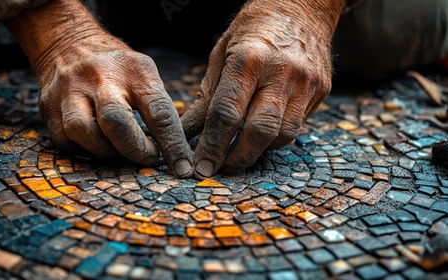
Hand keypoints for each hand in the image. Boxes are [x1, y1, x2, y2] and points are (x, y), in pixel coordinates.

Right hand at [4, 0, 193, 177]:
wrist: (69, 42)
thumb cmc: (117, 68)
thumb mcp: (143, 73)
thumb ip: (157, 106)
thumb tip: (175, 151)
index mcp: (134, 71)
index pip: (159, 112)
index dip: (174, 145)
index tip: (183, 169)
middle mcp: (100, 78)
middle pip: (116, 122)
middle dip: (135, 149)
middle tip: (148, 157)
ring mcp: (70, 90)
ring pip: (83, 132)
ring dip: (106, 151)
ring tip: (118, 149)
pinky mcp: (48, 106)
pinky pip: (66, 140)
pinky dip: (84, 149)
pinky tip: (96, 142)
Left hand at [181, 0, 344, 178]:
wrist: (302, 8)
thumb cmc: (253, 30)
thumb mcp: (223, 52)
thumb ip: (208, 94)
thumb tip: (188, 131)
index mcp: (249, 58)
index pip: (227, 112)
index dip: (212, 145)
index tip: (201, 167)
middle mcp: (281, 72)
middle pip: (259, 130)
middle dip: (237, 157)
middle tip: (220, 170)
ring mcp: (306, 82)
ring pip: (283, 135)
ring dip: (258, 151)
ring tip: (238, 155)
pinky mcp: (321, 90)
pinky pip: (297, 126)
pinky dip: (275, 138)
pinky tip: (260, 137)